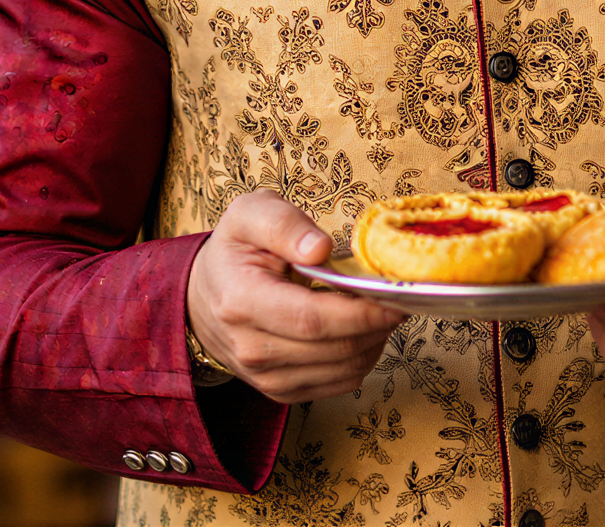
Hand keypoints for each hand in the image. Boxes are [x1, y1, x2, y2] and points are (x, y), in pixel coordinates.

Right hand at [186, 190, 403, 403]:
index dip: (362, 312)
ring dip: (375, 341)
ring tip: (380, 308)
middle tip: (401, 296)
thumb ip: (283, 223)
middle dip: (378, 324)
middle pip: (335, 348)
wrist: (203, 297)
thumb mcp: (249, 214)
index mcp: (242, 301)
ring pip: (345, 370)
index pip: (313, 319)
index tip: (396, 296)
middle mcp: (252, 348)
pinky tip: (361, 329)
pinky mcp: (282, 391)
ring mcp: (266, 377)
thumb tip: (319, 248)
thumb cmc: (234, 251)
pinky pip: (340, 382)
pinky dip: (362, 357)